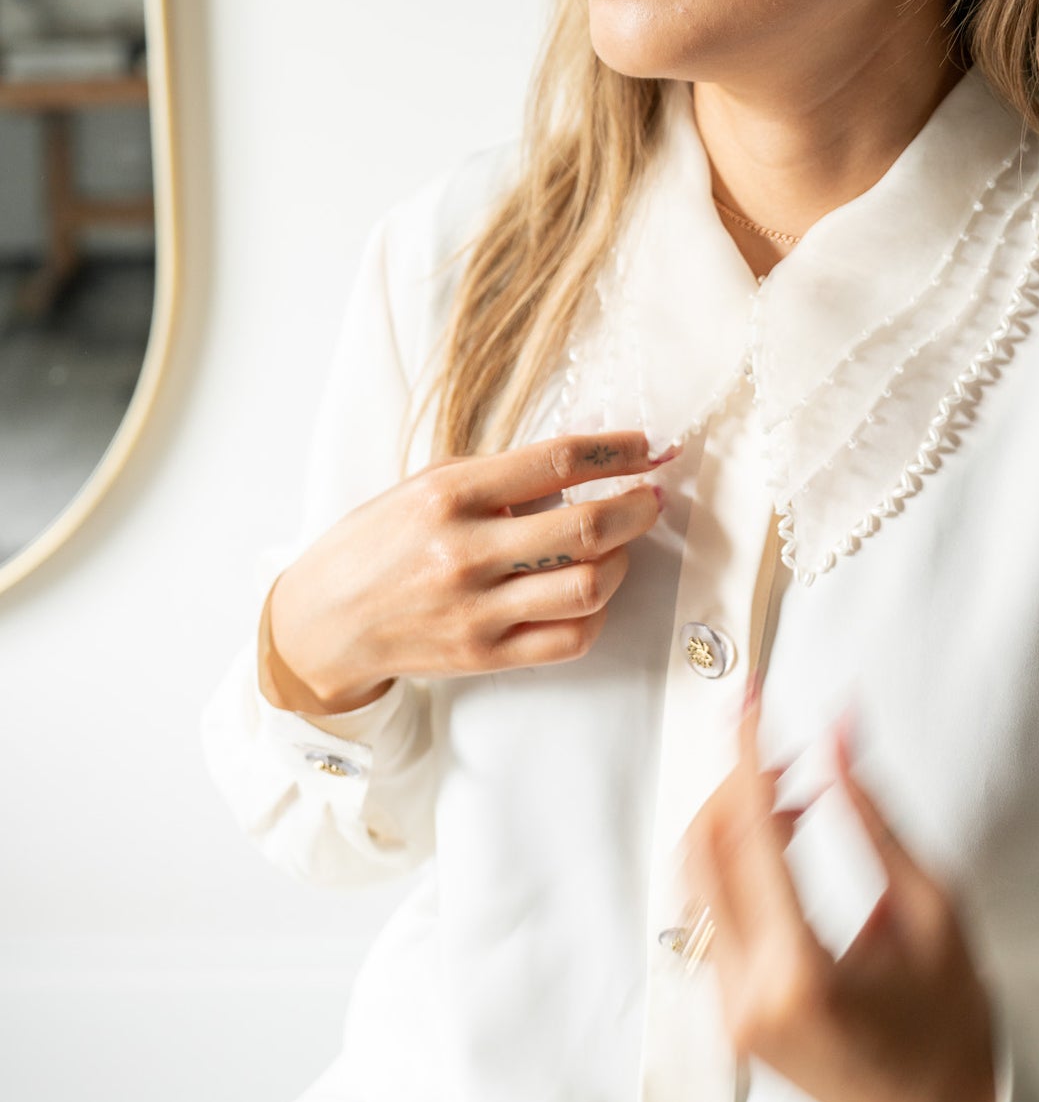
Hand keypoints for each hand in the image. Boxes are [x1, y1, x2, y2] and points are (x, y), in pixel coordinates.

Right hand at [263, 429, 674, 714]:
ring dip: (623, 560)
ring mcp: (478, 610)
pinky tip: (593, 590)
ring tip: (622, 544)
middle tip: (651, 496)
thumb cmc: (378, 544)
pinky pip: (570, 638)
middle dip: (637, 507)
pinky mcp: (486, 655)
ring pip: (588, 587)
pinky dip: (596, 612)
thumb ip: (498, 478)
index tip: (643, 446)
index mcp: (449, 495)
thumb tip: (580, 464)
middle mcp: (465, 552)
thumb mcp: (425, 486)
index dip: (613, 451)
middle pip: (585, 529)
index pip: (553, 462)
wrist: (323, 622)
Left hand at [681, 680, 997, 1101]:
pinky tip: (782, 840)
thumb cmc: (951, 1021)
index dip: (747, 754)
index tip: (751, 701)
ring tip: (793, 792)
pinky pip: (708, 914)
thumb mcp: (930, 905)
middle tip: (782, 747)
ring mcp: (728, 1011)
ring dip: (732, 820)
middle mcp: (747, 996)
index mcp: (800, 973)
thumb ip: (873, 814)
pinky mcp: (726, 1014)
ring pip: (696, 879)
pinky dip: (734, 863)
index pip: (750, 835)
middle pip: (703, 850)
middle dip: (734, 782)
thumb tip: (837, 732)